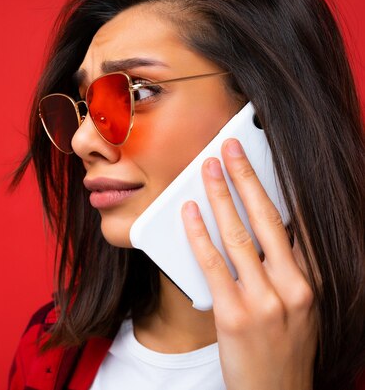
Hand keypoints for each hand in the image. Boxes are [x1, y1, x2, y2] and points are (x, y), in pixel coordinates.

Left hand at [181, 138, 316, 389]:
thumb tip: (253, 228)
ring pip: (237, 236)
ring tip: (206, 168)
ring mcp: (265, 302)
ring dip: (219, 196)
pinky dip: (198, 234)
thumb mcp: (298, 309)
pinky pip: (212, 264)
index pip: (295, 223)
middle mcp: (293, 287)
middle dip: (246, 178)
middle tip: (229, 148)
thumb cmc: (283, 351)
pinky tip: (188, 212)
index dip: (277, 187)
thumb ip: (282, 270)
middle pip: (266, 219)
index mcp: (311, 282)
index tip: (264, 157)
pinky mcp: (235, 315)